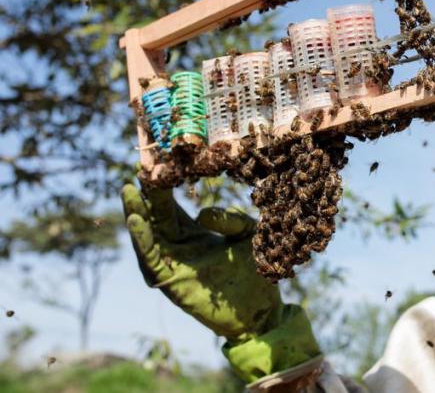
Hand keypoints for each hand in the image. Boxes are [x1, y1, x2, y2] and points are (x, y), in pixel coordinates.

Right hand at [121, 184, 320, 383]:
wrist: (262, 310)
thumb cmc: (257, 270)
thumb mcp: (249, 234)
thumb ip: (230, 219)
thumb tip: (202, 214)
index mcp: (195, 233)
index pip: (171, 207)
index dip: (162, 188)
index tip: (155, 165)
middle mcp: (179, 247)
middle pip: (156, 217)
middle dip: (145, 195)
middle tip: (138, 170)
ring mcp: (173, 264)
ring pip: (147, 236)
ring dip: (136, 213)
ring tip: (130, 191)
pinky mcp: (171, 282)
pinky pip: (152, 259)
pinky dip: (142, 240)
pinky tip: (137, 220)